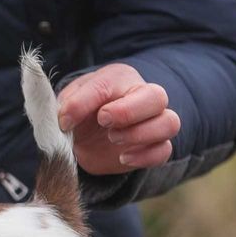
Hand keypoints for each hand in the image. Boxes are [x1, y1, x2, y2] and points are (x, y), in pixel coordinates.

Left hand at [57, 64, 179, 175]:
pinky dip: (145, 156)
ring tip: (113, 139)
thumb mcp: (66, 105)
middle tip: (103, 122)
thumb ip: (67, 106)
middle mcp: (143, 96)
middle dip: (129, 112)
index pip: (115, 80)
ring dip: (140, 134)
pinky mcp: (153, 147)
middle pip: (157, 96)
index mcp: (120, 79)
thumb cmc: (78, 114)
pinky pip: (165, 150)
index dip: (90, 100)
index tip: (67, 119)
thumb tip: (66, 119)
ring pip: (169, 123)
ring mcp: (153, 122)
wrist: (82, 141)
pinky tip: (123, 158)